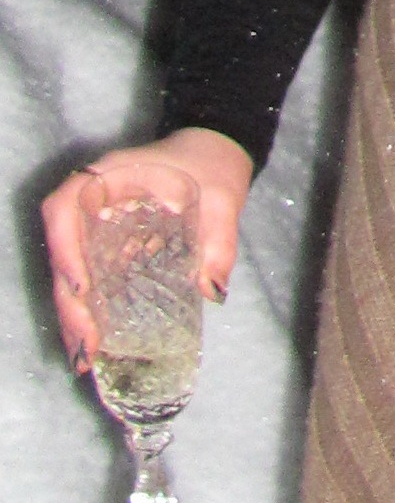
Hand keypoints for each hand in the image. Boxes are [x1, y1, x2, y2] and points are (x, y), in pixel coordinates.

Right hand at [43, 128, 252, 369]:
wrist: (217, 150)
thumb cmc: (214, 165)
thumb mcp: (223, 198)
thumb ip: (220, 240)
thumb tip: (212, 289)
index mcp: (111, 174)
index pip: (65, 207)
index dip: (64, 248)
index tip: (82, 287)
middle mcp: (93, 198)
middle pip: (63, 250)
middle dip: (70, 301)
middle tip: (87, 343)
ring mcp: (97, 221)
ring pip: (70, 269)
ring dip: (74, 311)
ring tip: (86, 353)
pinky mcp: (106, 241)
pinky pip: (88, 273)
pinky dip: (90, 306)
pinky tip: (97, 339)